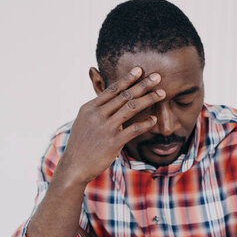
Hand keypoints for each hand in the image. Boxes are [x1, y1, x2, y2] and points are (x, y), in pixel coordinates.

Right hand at [55, 67, 164, 185]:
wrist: (74, 166)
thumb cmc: (80, 145)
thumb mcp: (83, 122)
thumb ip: (95, 110)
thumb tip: (107, 100)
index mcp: (89, 108)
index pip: (112, 89)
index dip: (127, 79)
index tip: (139, 70)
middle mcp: (97, 115)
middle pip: (124, 95)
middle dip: (143, 85)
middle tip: (157, 77)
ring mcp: (106, 128)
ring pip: (131, 108)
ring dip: (148, 99)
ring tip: (162, 94)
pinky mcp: (113, 142)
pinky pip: (134, 129)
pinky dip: (145, 123)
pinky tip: (153, 119)